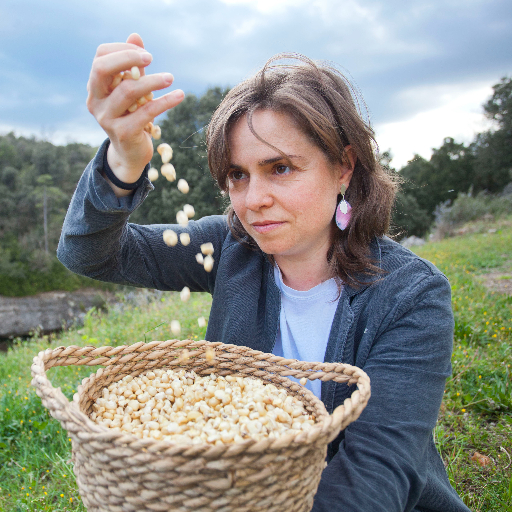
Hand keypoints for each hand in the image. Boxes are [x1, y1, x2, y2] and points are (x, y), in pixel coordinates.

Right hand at [86, 33, 184, 188]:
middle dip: (128, 58)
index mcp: (95, 87)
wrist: (130, 154)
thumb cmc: (132, 116)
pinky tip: (180, 95)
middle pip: (103, 69)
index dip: (122, 50)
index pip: (100, 57)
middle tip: (152, 58)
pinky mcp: (123, 132)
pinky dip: (165, 101)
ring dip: (153, 81)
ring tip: (171, 78)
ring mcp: (107, 118)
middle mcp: (96, 101)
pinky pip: (146, 112)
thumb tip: (136, 36)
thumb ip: (133, 66)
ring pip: (128, 91)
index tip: (145, 53)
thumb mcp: (132, 90)